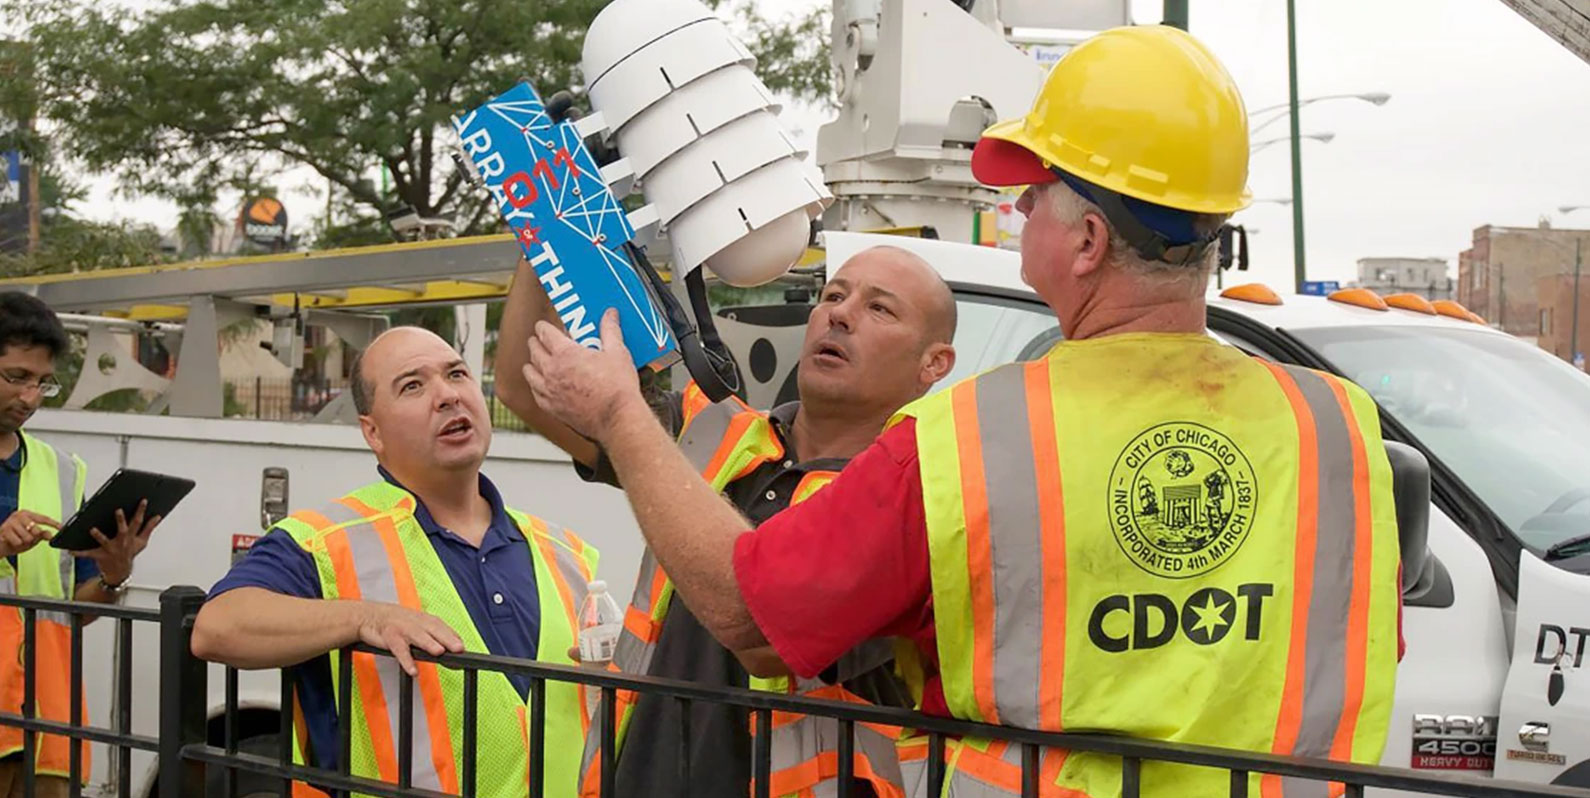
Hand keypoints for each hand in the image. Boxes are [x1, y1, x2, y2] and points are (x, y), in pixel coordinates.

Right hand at [0, 510, 57, 557]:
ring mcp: (11, 522)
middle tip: (25, 538)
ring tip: (17, 540)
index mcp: (27, 515)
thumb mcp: (31, 538)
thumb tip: (50, 535)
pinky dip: (16, 544)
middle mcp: (19, 515)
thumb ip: (41, 535)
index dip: (53, 523)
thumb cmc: (15, 540)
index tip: (61, 527)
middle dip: (33, 538)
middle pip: (36, 529)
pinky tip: (11, 541)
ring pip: (27, 537)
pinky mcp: (5, 530)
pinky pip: (18, 541)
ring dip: (23, 542)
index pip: (43, 518)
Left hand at [75, 499, 161, 585]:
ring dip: (99, 535)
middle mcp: (121, 543)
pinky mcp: (99, 556)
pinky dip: (79, 552)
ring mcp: (110, 550)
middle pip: (123, 530)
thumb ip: (149, 528)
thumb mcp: (141, 542)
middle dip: (121, 521)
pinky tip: (71, 550)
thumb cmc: (129, 554)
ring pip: (104, 541)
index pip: (138, 522)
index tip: (142, 501)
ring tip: (92, 529)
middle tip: (118, 510)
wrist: (120, 573)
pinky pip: (88, 554)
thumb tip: (157, 517)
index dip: (141, 511)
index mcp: (131, 537)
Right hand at [356, 602, 465, 676]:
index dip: (453, 637)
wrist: (368, 616)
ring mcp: (402, 629)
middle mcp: (415, 622)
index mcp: (424, 619)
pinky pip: (400, 650)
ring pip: (418, 636)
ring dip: (429, 644)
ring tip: (439, 652)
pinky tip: (414, 670)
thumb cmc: (395, 622)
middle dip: (447, 638)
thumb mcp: (416, 624)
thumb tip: (452, 649)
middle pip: (434, 629)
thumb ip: (433, 636)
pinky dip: (406, 660)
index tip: (463, 648)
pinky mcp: (390, 638)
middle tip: (459, 649)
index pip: (442, 627)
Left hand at [523, 309, 644, 442]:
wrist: (616, 418)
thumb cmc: (618, 387)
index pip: (545, 333)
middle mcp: (551, 371)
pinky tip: (541, 385)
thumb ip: (610, 331)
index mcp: (565, 354)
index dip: (543, 327)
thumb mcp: (617, 352)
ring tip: (536, 362)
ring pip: (530, 373)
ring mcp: (549, 391)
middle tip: (540, 340)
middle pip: (534, 351)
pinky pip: (535, 393)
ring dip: (532, 364)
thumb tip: (610, 314)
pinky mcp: (552, 408)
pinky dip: (536, 386)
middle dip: (536, 343)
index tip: (544, 326)